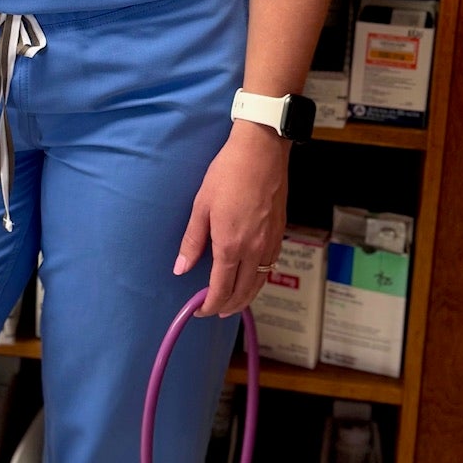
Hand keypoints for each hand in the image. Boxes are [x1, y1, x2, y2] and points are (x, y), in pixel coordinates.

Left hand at [173, 120, 288, 317]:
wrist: (261, 151)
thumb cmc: (229, 173)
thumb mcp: (201, 206)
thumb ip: (193, 241)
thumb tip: (181, 268)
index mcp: (231, 245)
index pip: (221, 289)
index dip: (209, 305)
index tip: (199, 310)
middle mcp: (254, 250)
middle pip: (242, 293)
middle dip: (227, 307)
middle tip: (213, 311)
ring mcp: (270, 243)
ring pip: (259, 283)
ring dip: (245, 298)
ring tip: (232, 303)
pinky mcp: (280, 234)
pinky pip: (270, 268)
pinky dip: (259, 281)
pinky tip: (251, 279)